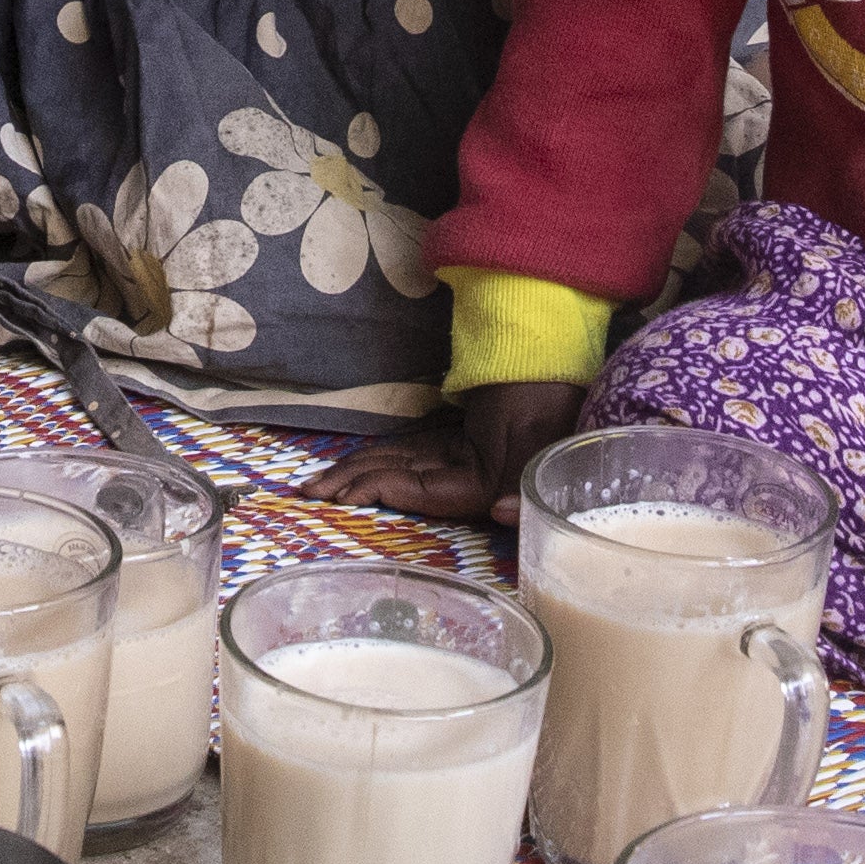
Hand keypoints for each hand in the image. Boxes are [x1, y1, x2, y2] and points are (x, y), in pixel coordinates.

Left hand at [311, 377, 589, 519]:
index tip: (346, 496)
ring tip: (317, 484)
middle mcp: (470, 476)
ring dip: (359, 473)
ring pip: (400, 467)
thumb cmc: (551, 394)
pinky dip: (380, 455)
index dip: (385, 492)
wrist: (555, 348)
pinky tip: (352, 464)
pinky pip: (411, 451)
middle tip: (309, 492)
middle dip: (356, 487)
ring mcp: (460, 455)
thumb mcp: (540, 441)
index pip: (427, 493)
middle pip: (403, 483)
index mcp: (490, 484)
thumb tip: (502, 514)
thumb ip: (525, 487)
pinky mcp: (456, 438)